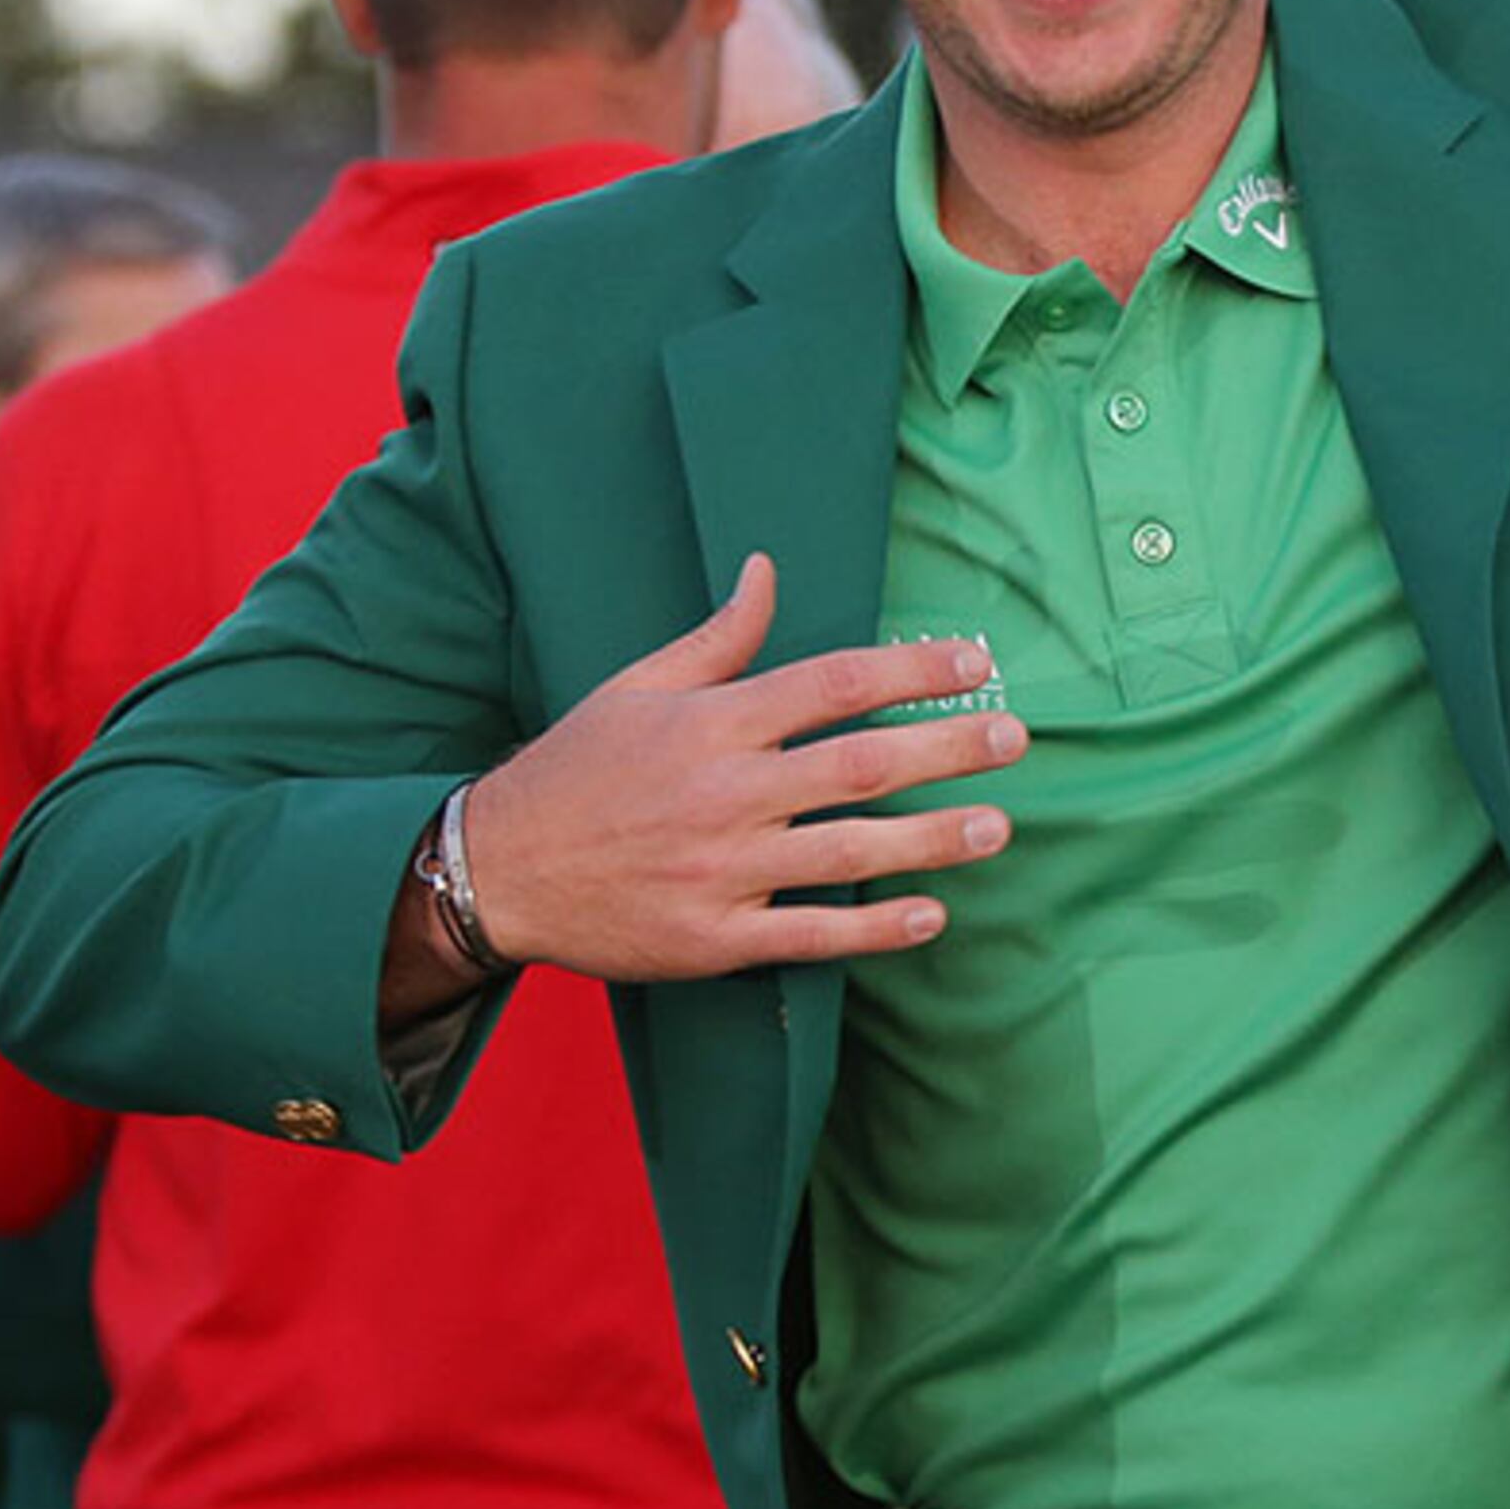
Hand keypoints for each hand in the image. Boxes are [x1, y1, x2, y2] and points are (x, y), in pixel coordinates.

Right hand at [449, 553, 1022, 983]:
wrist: (495, 870)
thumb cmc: (575, 770)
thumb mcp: (637, 688)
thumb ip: (717, 638)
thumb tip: (767, 570)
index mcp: (711, 723)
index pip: (833, 684)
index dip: (912, 670)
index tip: (976, 661)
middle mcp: (724, 793)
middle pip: (859, 765)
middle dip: (947, 748)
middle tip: (1014, 737)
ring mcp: (720, 870)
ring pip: (848, 851)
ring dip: (932, 839)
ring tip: (997, 827)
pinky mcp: (713, 937)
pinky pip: (810, 934)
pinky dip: (874, 928)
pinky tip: (932, 915)